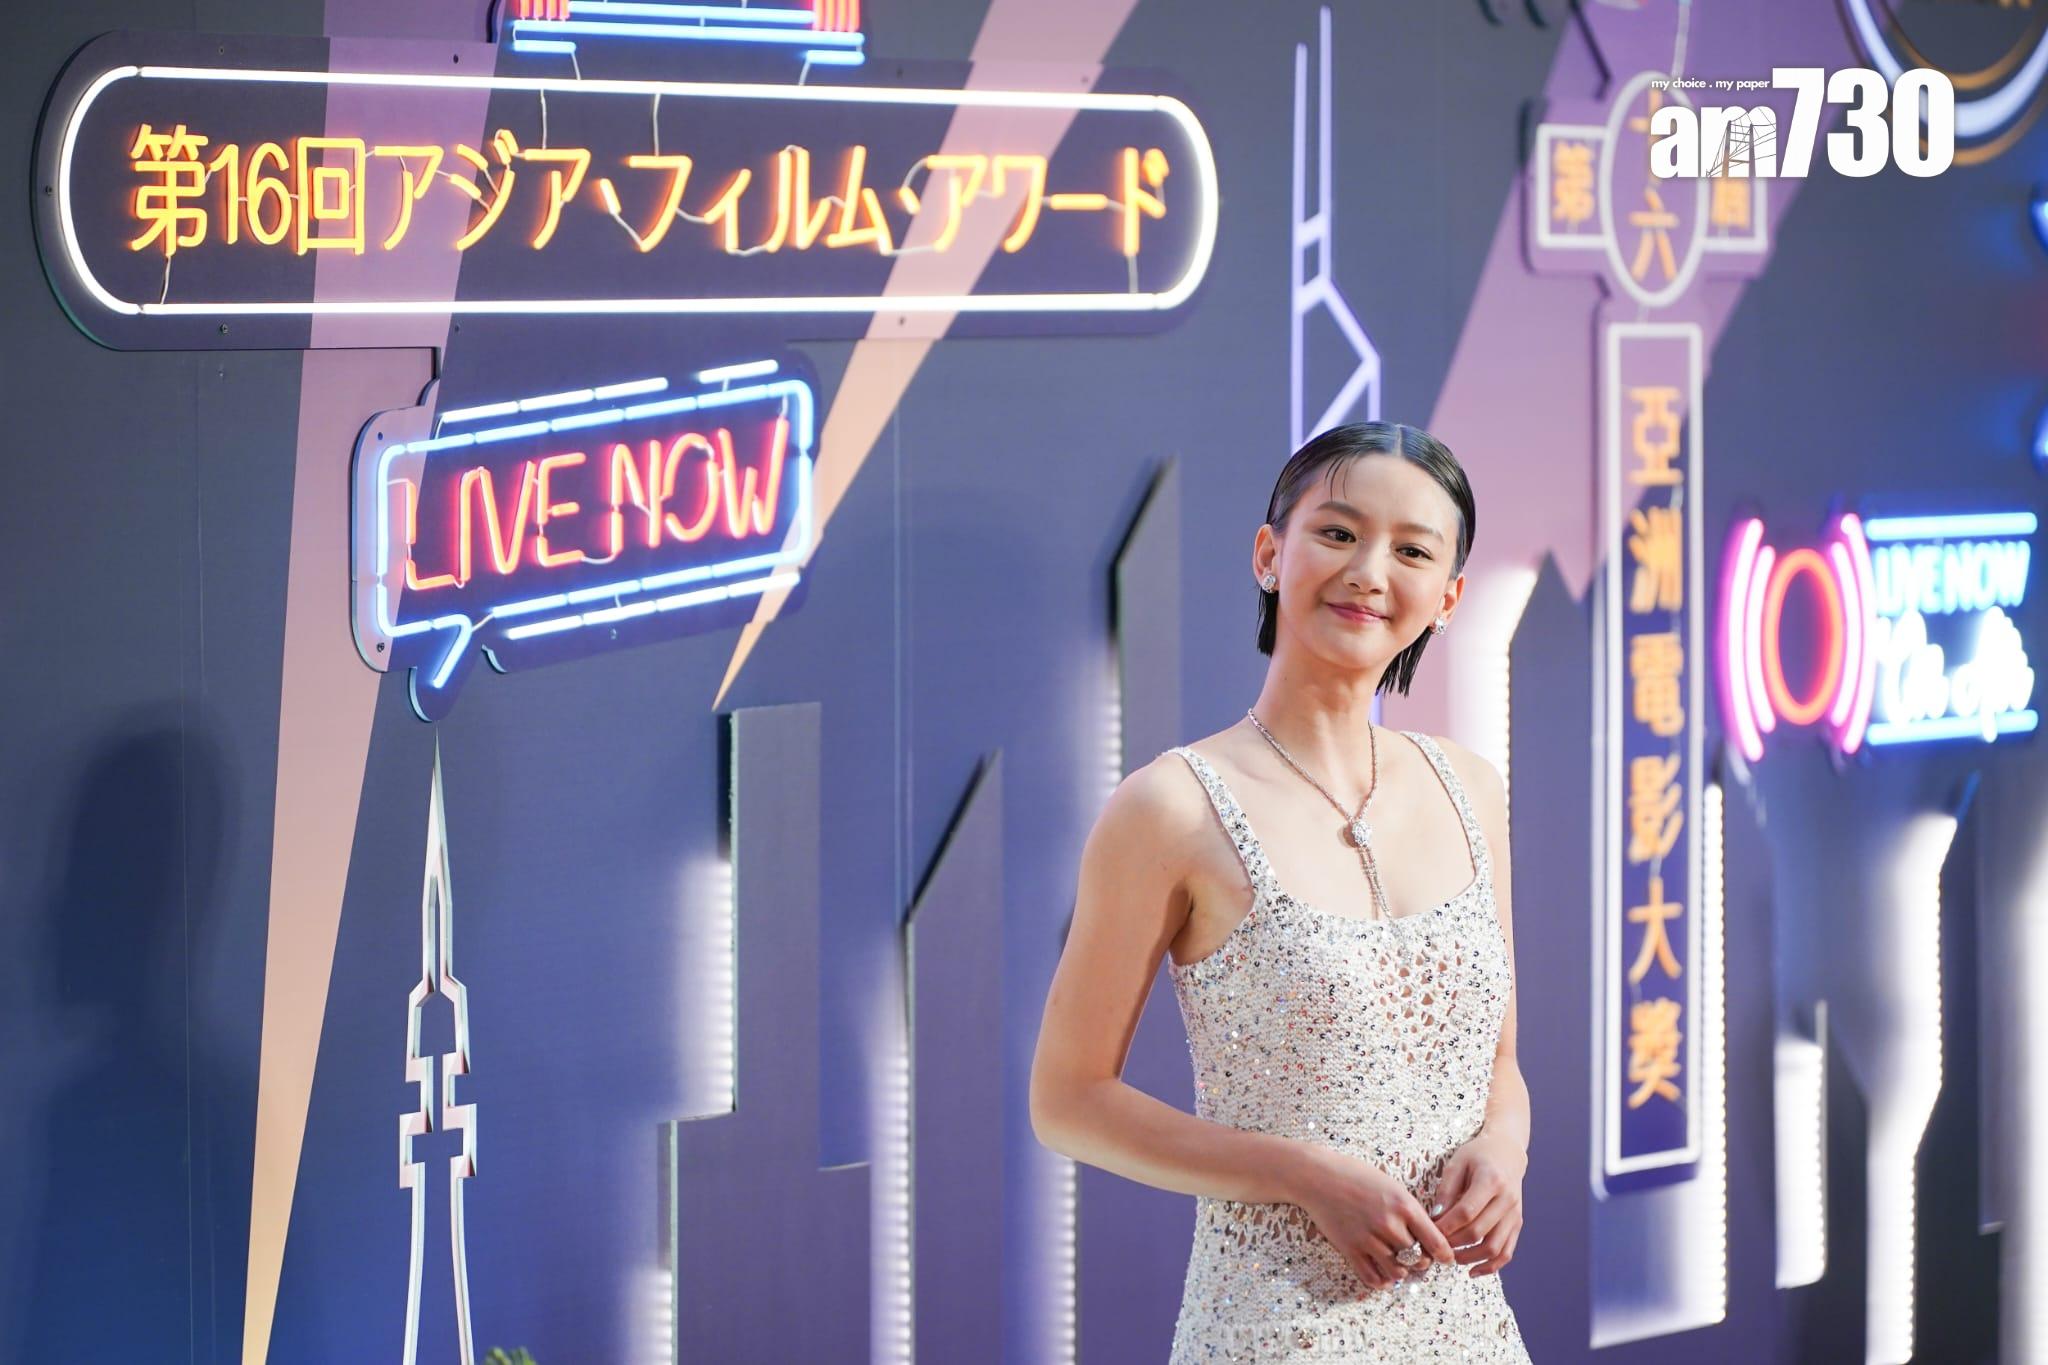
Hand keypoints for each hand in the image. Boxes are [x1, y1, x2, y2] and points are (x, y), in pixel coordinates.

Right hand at [1290, 1144, 1457, 1293]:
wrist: (1318, 1177)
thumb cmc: (1356, 1176)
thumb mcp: (1391, 1185)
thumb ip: (1410, 1210)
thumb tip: (1427, 1235)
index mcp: (1404, 1205)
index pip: (1436, 1241)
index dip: (1445, 1255)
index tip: (1447, 1259)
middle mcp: (1389, 1224)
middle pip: (1419, 1259)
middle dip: (1423, 1262)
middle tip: (1420, 1258)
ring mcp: (1369, 1239)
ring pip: (1397, 1272)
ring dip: (1402, 1272)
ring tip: (1400, 1265)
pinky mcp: (1350, 1250)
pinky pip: (1373, 1278)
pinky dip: (1382, 1282)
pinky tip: (1384, 1275)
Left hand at [1429, 1129, 1525, 1276]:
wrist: (1507, 1152)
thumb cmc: (1477, 1155)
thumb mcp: (1457, 1164)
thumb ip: (1446, 1191)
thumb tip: (1435, 1218)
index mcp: (1491, 1180)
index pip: (1466, 1212)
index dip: (1447, 1226)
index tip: (1430, 1232)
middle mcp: (1507, 1199)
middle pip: (1479, 1232)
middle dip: (1454, 1244)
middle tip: (1436, 1247)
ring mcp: (1514, 1214)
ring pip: (1494, 1247)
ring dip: (1471, 1258)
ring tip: (1451, 1259)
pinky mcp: (1517, 1224)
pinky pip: (1507, 1252)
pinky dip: (1491, 1266)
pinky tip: (1473, 1271)